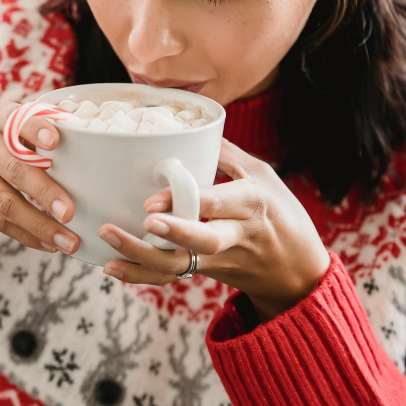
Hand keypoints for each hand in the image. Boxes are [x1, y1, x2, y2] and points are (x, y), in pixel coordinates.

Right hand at [0, 97, 79, 253]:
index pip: (16, 120)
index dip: (36, 128)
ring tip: (68, 242)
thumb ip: (28, 122)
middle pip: (13, 170)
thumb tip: (77, 131)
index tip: (55, 140)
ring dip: (39, 226)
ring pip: (6, 204)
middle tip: (69, 212)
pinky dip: (24, 235)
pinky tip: (48, 245)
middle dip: (43, 192)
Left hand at [96, 140, 329, 321]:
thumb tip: (194, 128)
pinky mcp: (207, 273)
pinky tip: (111, 266)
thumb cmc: (281, 214)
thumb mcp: (264, 176)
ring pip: (180, 265)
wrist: (298, 273)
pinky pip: (171, 276)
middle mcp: (237, 234)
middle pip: (204, 240)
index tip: (152, 202)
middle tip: (140, 222)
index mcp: (251, 203)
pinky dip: (140, 275)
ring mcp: (220, 258)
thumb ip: (228, 154)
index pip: (218, 203)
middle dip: (171, 233)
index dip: (185, 202)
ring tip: (107, 241)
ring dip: (141, 258)